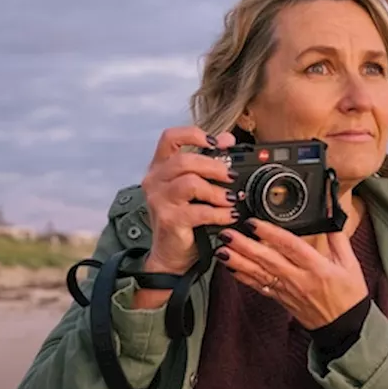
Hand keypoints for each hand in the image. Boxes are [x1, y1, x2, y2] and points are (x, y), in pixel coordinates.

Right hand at [139, 126, 239, 273]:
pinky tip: (229, 215)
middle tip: (232, 177)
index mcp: (160, 167)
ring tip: (231, 199)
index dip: (194, 134)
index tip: (216, 143)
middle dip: (213, 166)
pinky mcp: (169, 220)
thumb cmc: (183, 218)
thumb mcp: (194, 187)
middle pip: (184, 160)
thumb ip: (208, 161)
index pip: (170, 137)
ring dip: (216, 191)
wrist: (171, 254)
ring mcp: (159, 200)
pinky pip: (199, 211)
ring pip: (190, 183)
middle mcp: (155, 180)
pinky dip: (219, 213)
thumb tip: (227, 138)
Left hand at [214, 218, 368, 330]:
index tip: (254, 223)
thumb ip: (337, 237)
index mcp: (317, 267)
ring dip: (238, 261)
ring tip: (221, 250)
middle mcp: (300, 279)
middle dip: (245, 246)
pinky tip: (230, 268)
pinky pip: (259, 287)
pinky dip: (243, 278)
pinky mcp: (281, 300)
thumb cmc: (349, 295)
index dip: (270, 234)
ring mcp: (288, 291)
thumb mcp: (350, 263)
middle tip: (227, 234)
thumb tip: (331, 212)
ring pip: (259, 274)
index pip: (290, 246)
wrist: (345, 327)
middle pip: (268, 260)